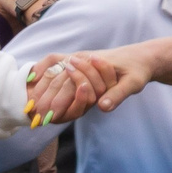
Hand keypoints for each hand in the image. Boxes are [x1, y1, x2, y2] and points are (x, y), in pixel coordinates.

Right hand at [23, 48, 149, 124]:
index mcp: (92, 63)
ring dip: (40, 89)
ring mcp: (76, 58)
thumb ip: (117, 95)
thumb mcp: (134, 83)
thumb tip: (102, 107)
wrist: (141, 55)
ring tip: (30, 105)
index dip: (56, 101)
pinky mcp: (76, 60)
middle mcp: (80, 58)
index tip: (48, 117)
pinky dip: (41, 70)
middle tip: (33, 117)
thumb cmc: (138, 69)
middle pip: (55, 79)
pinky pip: (53, 63)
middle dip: (43, 98)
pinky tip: (31, 80)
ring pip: (52, 72)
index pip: (67, 84)